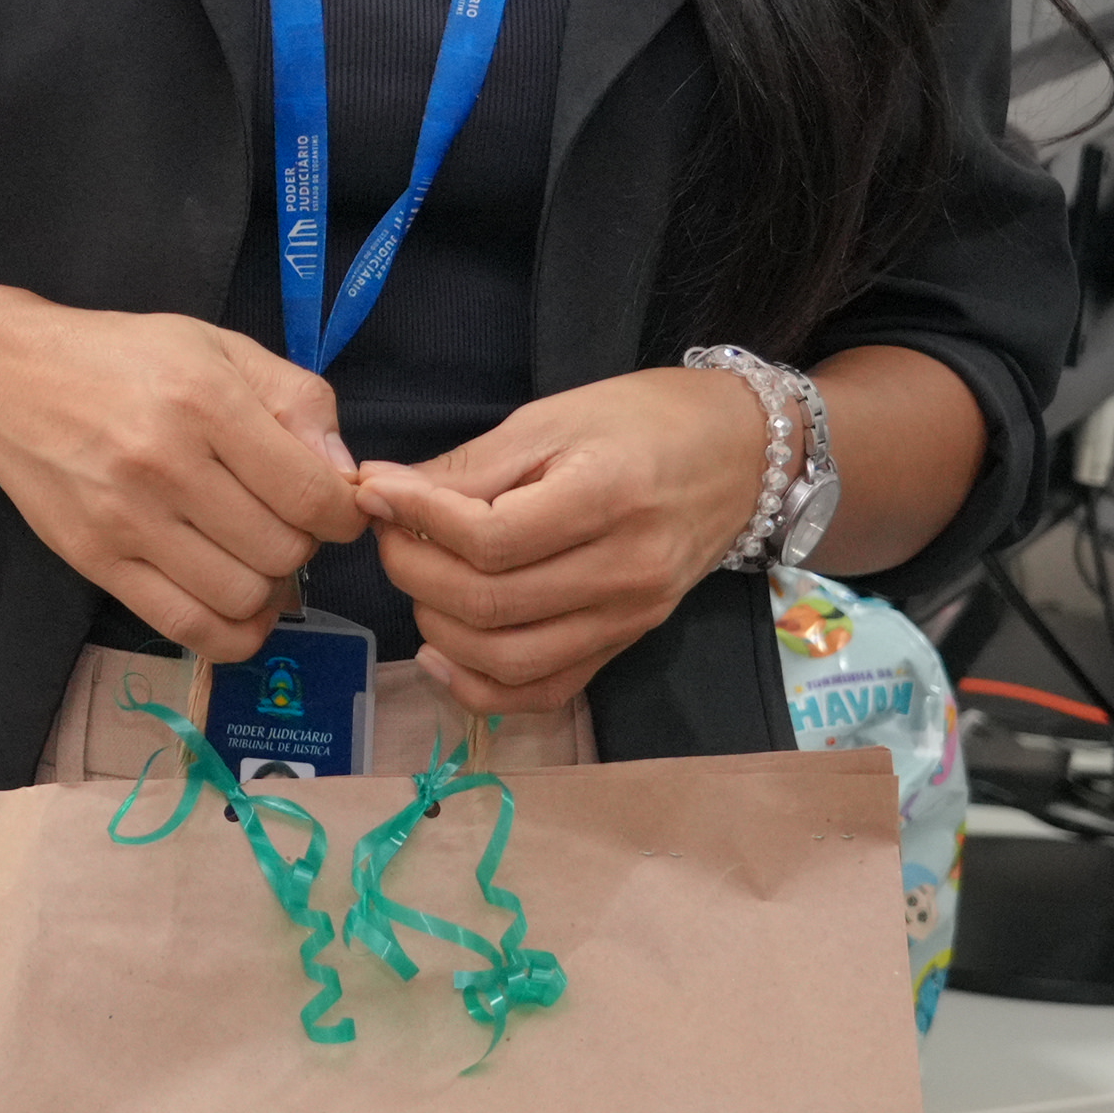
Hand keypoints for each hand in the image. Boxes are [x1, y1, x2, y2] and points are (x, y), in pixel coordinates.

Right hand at [0, 298, 362, 662]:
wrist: (7, 380)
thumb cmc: (123, 358)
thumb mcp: (219, 347)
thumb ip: (298, 399)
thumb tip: (346, 477)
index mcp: (204, 400)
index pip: (310, 493)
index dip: (342, 513)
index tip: (333, 505)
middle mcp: (164, 462)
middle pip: (282, 550)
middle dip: (303, 544)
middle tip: (282, 519)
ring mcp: (125, 519)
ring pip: (242, 597)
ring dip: (268, 588)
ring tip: (252, 553)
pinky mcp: (97, 561)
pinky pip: (188, 628)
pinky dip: (232, 633)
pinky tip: (238, 605)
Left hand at [354, 366, 769, 715]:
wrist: (739, 456)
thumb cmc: (642, 421)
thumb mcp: (552, 420)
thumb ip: (468, 466)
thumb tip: (379, 491)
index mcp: (607, 499)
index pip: (488, 539)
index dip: (414, 519)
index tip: (374, 493)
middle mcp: (623, 574)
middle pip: (488, 604)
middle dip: (412, 570)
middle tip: (388, 532)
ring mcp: (626, 621)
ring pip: (505, 660)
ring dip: (436, 625)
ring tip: (417, 576)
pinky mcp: (622, 646)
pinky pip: (541, 693)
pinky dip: (478, 688)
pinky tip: (439, 652)